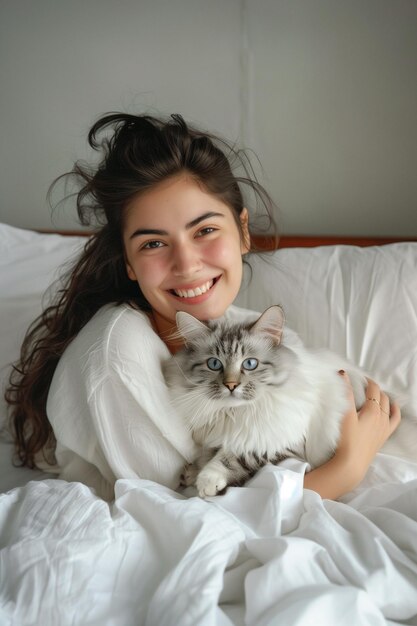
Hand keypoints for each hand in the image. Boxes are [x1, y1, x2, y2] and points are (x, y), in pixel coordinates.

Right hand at [304, 371, 400, 498]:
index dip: (367, 381)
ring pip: (389, 406)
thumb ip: (344, 393)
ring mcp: (384, 427)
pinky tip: (393, 408)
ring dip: (383, 397)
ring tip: (376, 394)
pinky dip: (395, 411)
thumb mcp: (344, 414)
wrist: (352, 463)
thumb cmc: (346, 439)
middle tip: (364, 386)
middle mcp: (382, 417)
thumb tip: (343, 374)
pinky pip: (395, 420)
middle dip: (374, 388)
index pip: (373, 389)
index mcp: (372, 410)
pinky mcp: (384, 436)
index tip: (360, 378)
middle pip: (382, 396)